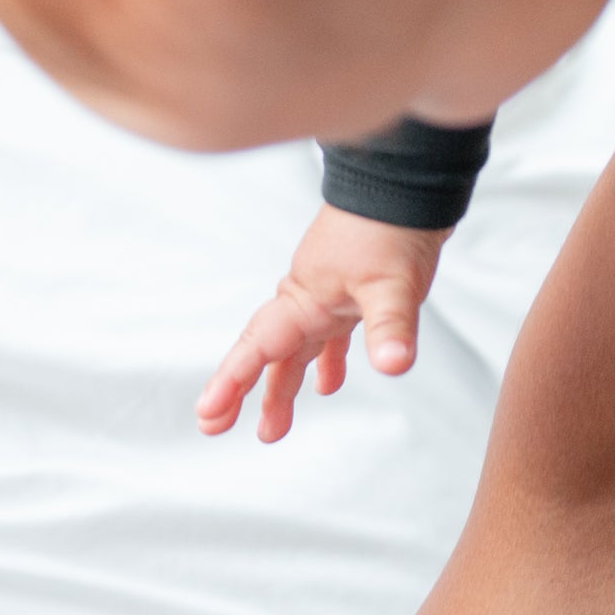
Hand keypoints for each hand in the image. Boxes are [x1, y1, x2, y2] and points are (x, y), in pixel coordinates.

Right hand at [199, 208, 448, 442]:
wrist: (406, 187)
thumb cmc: (391, 227)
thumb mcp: (393, 281)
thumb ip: (391, 326)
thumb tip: (393, 365)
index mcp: (303, 299)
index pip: (258, 347)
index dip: (232, 382)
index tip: (209, 413)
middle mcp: (305, 300)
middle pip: (264, 354)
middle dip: (240, 391)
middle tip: (214, 428)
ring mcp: (325, 297)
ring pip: (293, 351)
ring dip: (281, 387)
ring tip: (273, 427)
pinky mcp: (349, 295)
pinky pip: (327, 338)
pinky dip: (326, 362)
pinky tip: (328, 385)